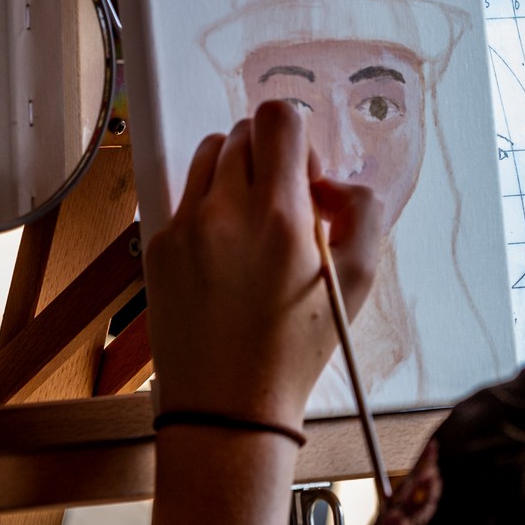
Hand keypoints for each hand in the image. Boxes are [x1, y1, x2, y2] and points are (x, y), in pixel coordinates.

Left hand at [142, 100, 383, 428]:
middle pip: (243, 131)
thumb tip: (336, 184)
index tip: (307, 181)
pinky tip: (227, 254)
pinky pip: (186, 196)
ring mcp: (184, 226)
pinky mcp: (159, 246)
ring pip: (208, 154)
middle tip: (285, 206)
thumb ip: (365, 212)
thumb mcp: (359, 283)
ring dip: (235, 172)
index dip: (301, 139)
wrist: (229, 406)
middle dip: (270, 156)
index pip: (280, 118)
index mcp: (278, 215)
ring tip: (252, 224)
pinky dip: (210, 207)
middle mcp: (224, 211)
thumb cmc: (296, 349)